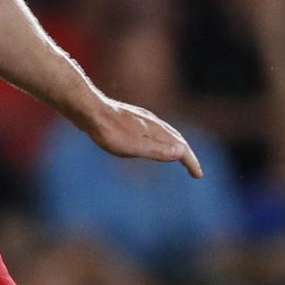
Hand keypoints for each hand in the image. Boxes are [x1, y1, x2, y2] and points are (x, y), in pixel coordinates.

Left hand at [82, 97, 202, 177]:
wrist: (87, 109)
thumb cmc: (108, 130)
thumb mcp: (134, 146)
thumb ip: (157, 150)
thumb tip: (182, 151)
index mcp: (156, 130)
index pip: (181, 147)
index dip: (191, 162)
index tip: (198, 175)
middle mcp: (152, 122)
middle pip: (176, 138)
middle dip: (186, 154)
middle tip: (193, 169)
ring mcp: (140, 118)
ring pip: (164, 132)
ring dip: (174, 145)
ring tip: (177, 155)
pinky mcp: (128, 118)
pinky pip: (151, 130)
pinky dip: (160, 139)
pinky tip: (150, 141)